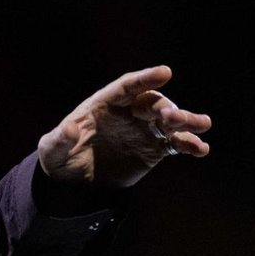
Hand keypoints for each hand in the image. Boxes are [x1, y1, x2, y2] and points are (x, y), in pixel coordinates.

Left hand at [37, 65, 210, 188]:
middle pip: (152, 103)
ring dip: (187, 121)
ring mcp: (143, 130)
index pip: (126, 87)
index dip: (145, 79)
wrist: (73, 183)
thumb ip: (59, 139)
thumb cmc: (59, 158)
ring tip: (203, 125)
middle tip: (176, 118)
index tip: (165, 72)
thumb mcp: (51, 150)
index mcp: (104, 104)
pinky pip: (175, 144)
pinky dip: (189, 145)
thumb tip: (67, 128)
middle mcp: (128, 112)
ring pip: (170, 121)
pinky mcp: (154, 149)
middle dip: (167, 108)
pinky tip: (201, 149)